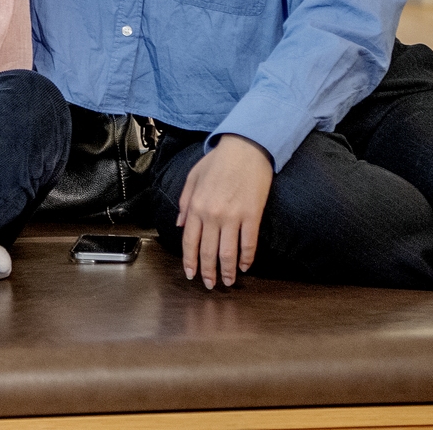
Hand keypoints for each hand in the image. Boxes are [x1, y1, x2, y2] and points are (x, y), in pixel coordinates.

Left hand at [176, 135, 272, 289]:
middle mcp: (212, 214)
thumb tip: (180, 224)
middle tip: (210, 284)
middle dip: (208, 272)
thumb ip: (184, 202)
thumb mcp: (193, 177)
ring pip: (227, 253)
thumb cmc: (219, 160)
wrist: (246, 147)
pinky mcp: (252, 216)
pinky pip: (248, 244)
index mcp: (196, 206)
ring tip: (228, 281)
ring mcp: (233, 217)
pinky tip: (245, 266)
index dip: (189, 261)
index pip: (189, 241)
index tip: (190, 274)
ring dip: (227, 271)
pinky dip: (247, 259)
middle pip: (207, 252)